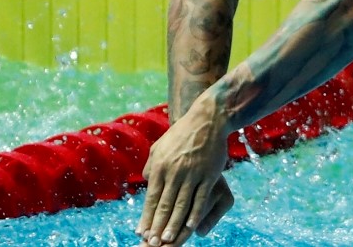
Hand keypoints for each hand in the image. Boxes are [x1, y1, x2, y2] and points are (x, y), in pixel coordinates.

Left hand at [137, 98, 234, 244]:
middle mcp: (175, 172)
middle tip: (152, 244)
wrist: (208, 119)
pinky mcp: (209, 174)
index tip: (142, 233)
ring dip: (174, 225)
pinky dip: (195, 213)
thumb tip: (147, 181)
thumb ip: (152, 165)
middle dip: (157, 226)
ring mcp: (193, 173)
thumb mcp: (160, 146)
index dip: (147, 217)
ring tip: (167, 240)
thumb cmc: (182, 134)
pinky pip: (201, 198)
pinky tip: (191, 226)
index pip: (152, 198)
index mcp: (160, 166)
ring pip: (182, 204)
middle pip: (165, 205)